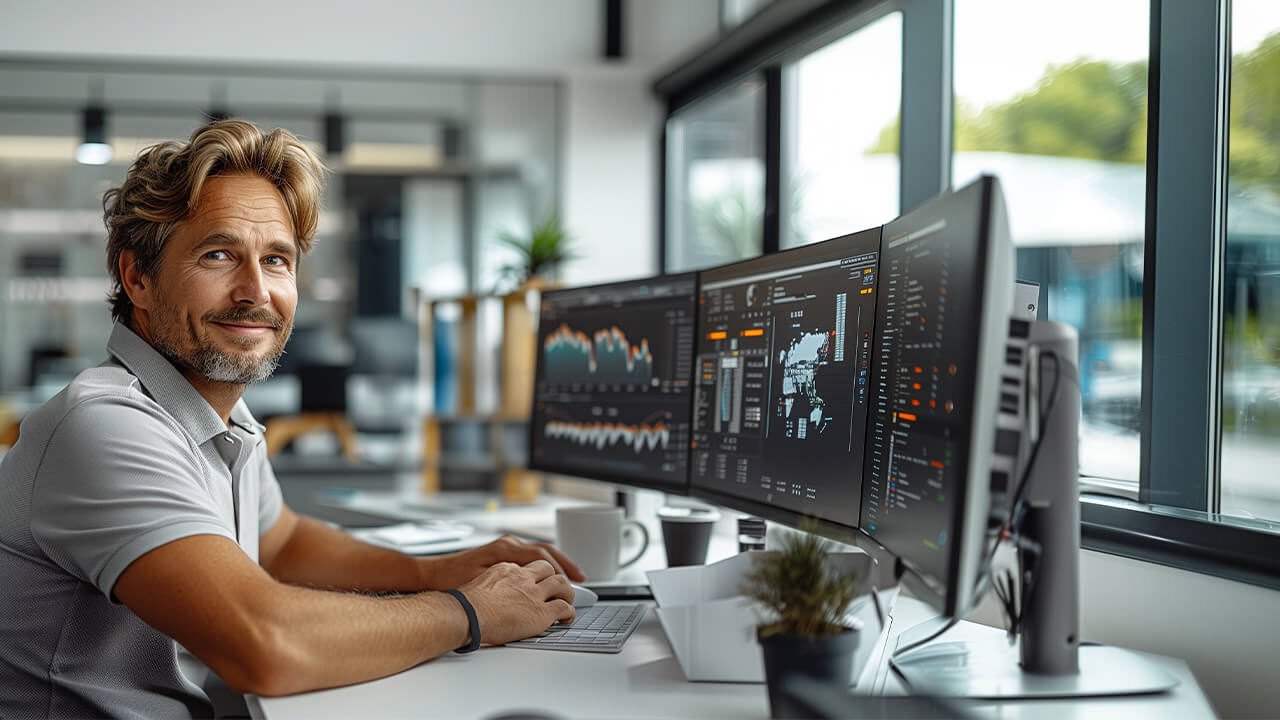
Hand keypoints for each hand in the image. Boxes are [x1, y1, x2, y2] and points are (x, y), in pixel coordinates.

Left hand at [422, 534, 585, 588]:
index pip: (542, 556)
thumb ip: (507, 578)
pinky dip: (544, 565)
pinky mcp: (503, 554)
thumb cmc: (452, 580)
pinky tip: (550, 576)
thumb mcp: (481, 580)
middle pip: (545, 551)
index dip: (560, 570)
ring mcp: (506, 547)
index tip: (574, 581)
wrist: (431, 575)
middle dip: (565, 564)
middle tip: (581, 578)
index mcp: (505, 548)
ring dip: (556, 564)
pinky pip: (530, 557)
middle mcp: (508, 544)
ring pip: (539, 552)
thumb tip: (532, 582)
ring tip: (571, 577)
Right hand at [459, 560, 574, 645]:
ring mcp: (532, 592)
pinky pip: (563, 606)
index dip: (542, 567)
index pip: (531, 559)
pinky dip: (569, 611)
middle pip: (549, 565)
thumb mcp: (476, 579)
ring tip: (569, 598)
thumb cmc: (462, 603)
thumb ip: (493, 580)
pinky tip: (568, 617)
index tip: (546, 573)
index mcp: (506, 565)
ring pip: (561, 583)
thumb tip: (497, 591)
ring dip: (567, 590)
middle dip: (560, 572)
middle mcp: (522, 575)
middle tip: (566, 581)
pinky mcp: (540, 611)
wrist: (463, 614)